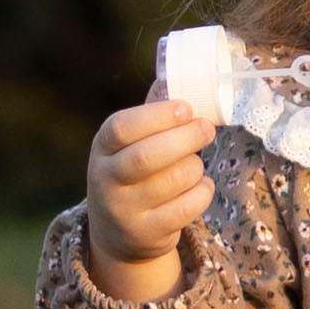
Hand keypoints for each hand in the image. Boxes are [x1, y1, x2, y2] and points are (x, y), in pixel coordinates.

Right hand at [84, 94, 213, 303]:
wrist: (118, 234)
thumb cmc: (132, 174)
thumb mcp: (129, 144)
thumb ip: (150, 113)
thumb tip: (175, 74)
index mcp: (102, 147)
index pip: (122, 127)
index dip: (156, 116)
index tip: (185, 108)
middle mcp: (106, 180)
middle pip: (146, 157)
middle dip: (184, 139)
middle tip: (207, 128)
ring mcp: (124, 210)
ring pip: (172, 182)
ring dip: (194, 167)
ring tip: (194, 163)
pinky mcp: (146, 233)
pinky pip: (185, 209)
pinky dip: (201, 193)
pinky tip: (200, 186)